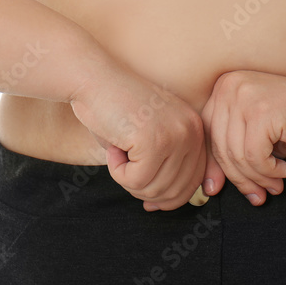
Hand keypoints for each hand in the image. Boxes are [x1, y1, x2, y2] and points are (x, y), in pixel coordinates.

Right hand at [69, 63, 225, 211]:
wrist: (91, 79)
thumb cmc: (113, 109)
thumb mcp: (148, 139)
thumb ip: (163, 168)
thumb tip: (163, 206)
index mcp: (195, 129)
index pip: (194, 182)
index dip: (170, 198)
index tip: (150, 203)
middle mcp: (191, 131)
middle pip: (177, 191)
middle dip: (146, 192)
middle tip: (124, 171)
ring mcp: (175, 135)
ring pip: (154, 189)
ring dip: (128, 180)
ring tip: (118, 153)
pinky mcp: (154, 140)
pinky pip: (135, 181)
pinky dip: (117, 172)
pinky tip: (113, 148)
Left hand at [199, 69, 285, 204]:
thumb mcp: (256, 132)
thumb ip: (232, 148)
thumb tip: (208, 187)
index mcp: (224, 87)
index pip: (207, 135)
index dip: (214, 166)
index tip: (217, 190)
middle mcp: (230, 86)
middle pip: (220, 147)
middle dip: (238, 177)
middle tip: (256, 195)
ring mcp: (246, 97)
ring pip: (237, 155)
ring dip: (257, 178)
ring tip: (274, 186)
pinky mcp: (263, 112)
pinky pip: (254, 157)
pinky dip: (268, 171)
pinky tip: (284, 171)